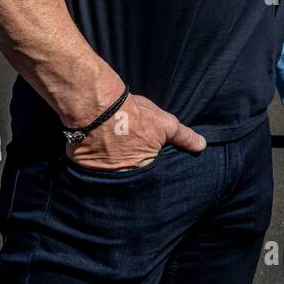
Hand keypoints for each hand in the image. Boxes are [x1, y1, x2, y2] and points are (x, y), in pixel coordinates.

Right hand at [66, 90, 205, 170]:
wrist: (98, 106)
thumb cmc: (134, 114)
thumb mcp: (165, 123)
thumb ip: (183, 137)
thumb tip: (202, 146)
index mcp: (143, 168)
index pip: (149, 176)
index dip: (148, 167)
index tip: (145, 158)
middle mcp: (121, 176)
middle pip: (129, 177)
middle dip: (130, 171)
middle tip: (128, 155)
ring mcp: (100, 173)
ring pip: (109, 174)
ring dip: (111, 168)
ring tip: (111, 153)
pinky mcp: (82, 165)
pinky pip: (89, 168)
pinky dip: (92, 163)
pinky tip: (94, 152)